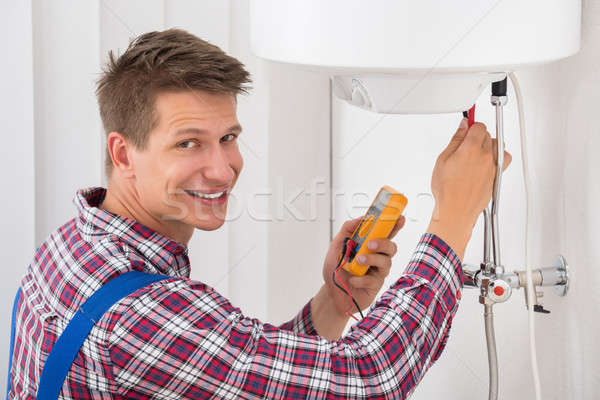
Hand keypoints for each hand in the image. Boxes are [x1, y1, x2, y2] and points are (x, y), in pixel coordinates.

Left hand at [322, 215, 405, 317]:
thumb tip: (361, 219)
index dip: (395, 225)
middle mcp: (377, 257)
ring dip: (372, 259)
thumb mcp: (336, 246)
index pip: (385, 233)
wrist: (331, 293)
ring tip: (357, 261)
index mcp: (369, 246)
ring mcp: (378, 272)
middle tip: (370, 244)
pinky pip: (374, 279)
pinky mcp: (375, 285)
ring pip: (386, 262)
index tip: (400, 218)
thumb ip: (347, 230)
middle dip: (383, 243)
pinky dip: (362, 278)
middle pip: (391, 247)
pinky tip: (353, 279)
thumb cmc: (336, 270)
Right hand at [427, 118, 511, 259]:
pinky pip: (504, 159)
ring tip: (476, 153)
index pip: (479, 126)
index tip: (465, 130)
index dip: (470, 126)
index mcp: (471, 149)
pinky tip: (487, 161)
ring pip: (498, 145)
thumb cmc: (447, 191)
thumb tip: (463, 126)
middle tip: (465, 145)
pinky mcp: (497, 177)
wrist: (455, 211)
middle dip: (477, 136)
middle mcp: (486, 157)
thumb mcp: (442, 160)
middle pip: (488, 135)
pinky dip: (498, 157)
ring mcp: (493, 167)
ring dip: (489, 145)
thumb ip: (455, 140)